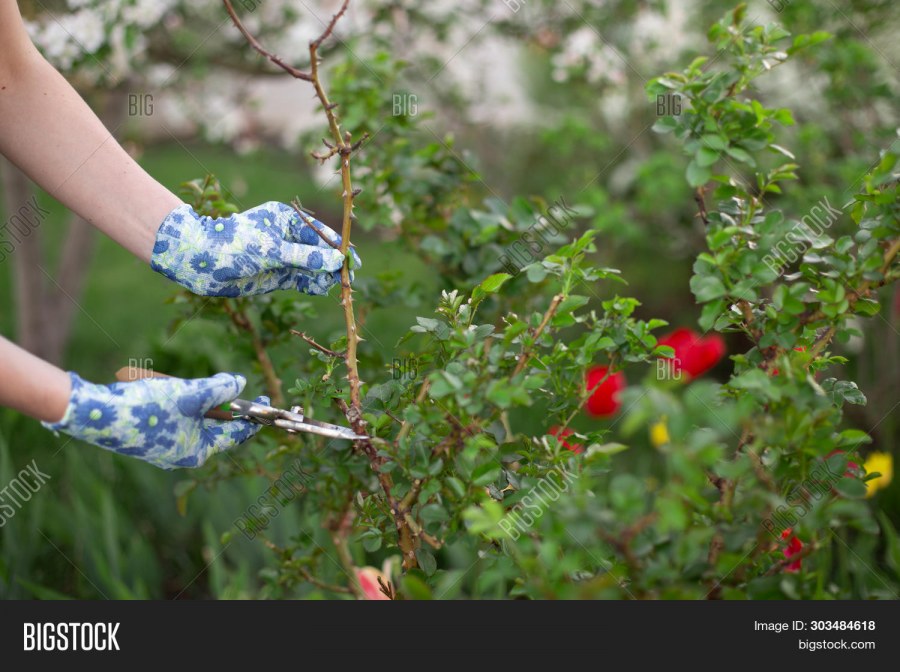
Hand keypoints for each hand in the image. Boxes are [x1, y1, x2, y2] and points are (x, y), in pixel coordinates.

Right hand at [43, 372, 266, 469]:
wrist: (95, 415)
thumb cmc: (146, 408)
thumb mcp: (190, 394)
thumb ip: (218, 389)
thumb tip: (240, 383)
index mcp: (197, 451)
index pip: (235, 434)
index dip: (252, 415)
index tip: (266, 399)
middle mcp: (183, 455)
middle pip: (213, 426)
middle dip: (217, 403)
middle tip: (224, 385)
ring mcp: (165, 448)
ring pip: (191, 419)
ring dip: (191, 399)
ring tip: (177, 386)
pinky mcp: (150, 438)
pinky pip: (172, 418)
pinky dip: (174, 402)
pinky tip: (162, 390)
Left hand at [150, 202, 361, 296]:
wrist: (201, 263)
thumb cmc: (233, 247)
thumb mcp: (272, 251)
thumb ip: (305, 258)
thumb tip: (336, 261)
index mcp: (287, 220)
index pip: (321, 233)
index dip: (339, 248)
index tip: (353, 262)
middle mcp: (287, 236)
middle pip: (320, 251)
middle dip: (334, 265)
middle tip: (349, 280)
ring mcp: (283, 256)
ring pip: (313, 267)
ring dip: (325, 277)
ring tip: (335, 287)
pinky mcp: (278, 274)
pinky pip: (302, 279)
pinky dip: (313, 285)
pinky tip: (321, 289)